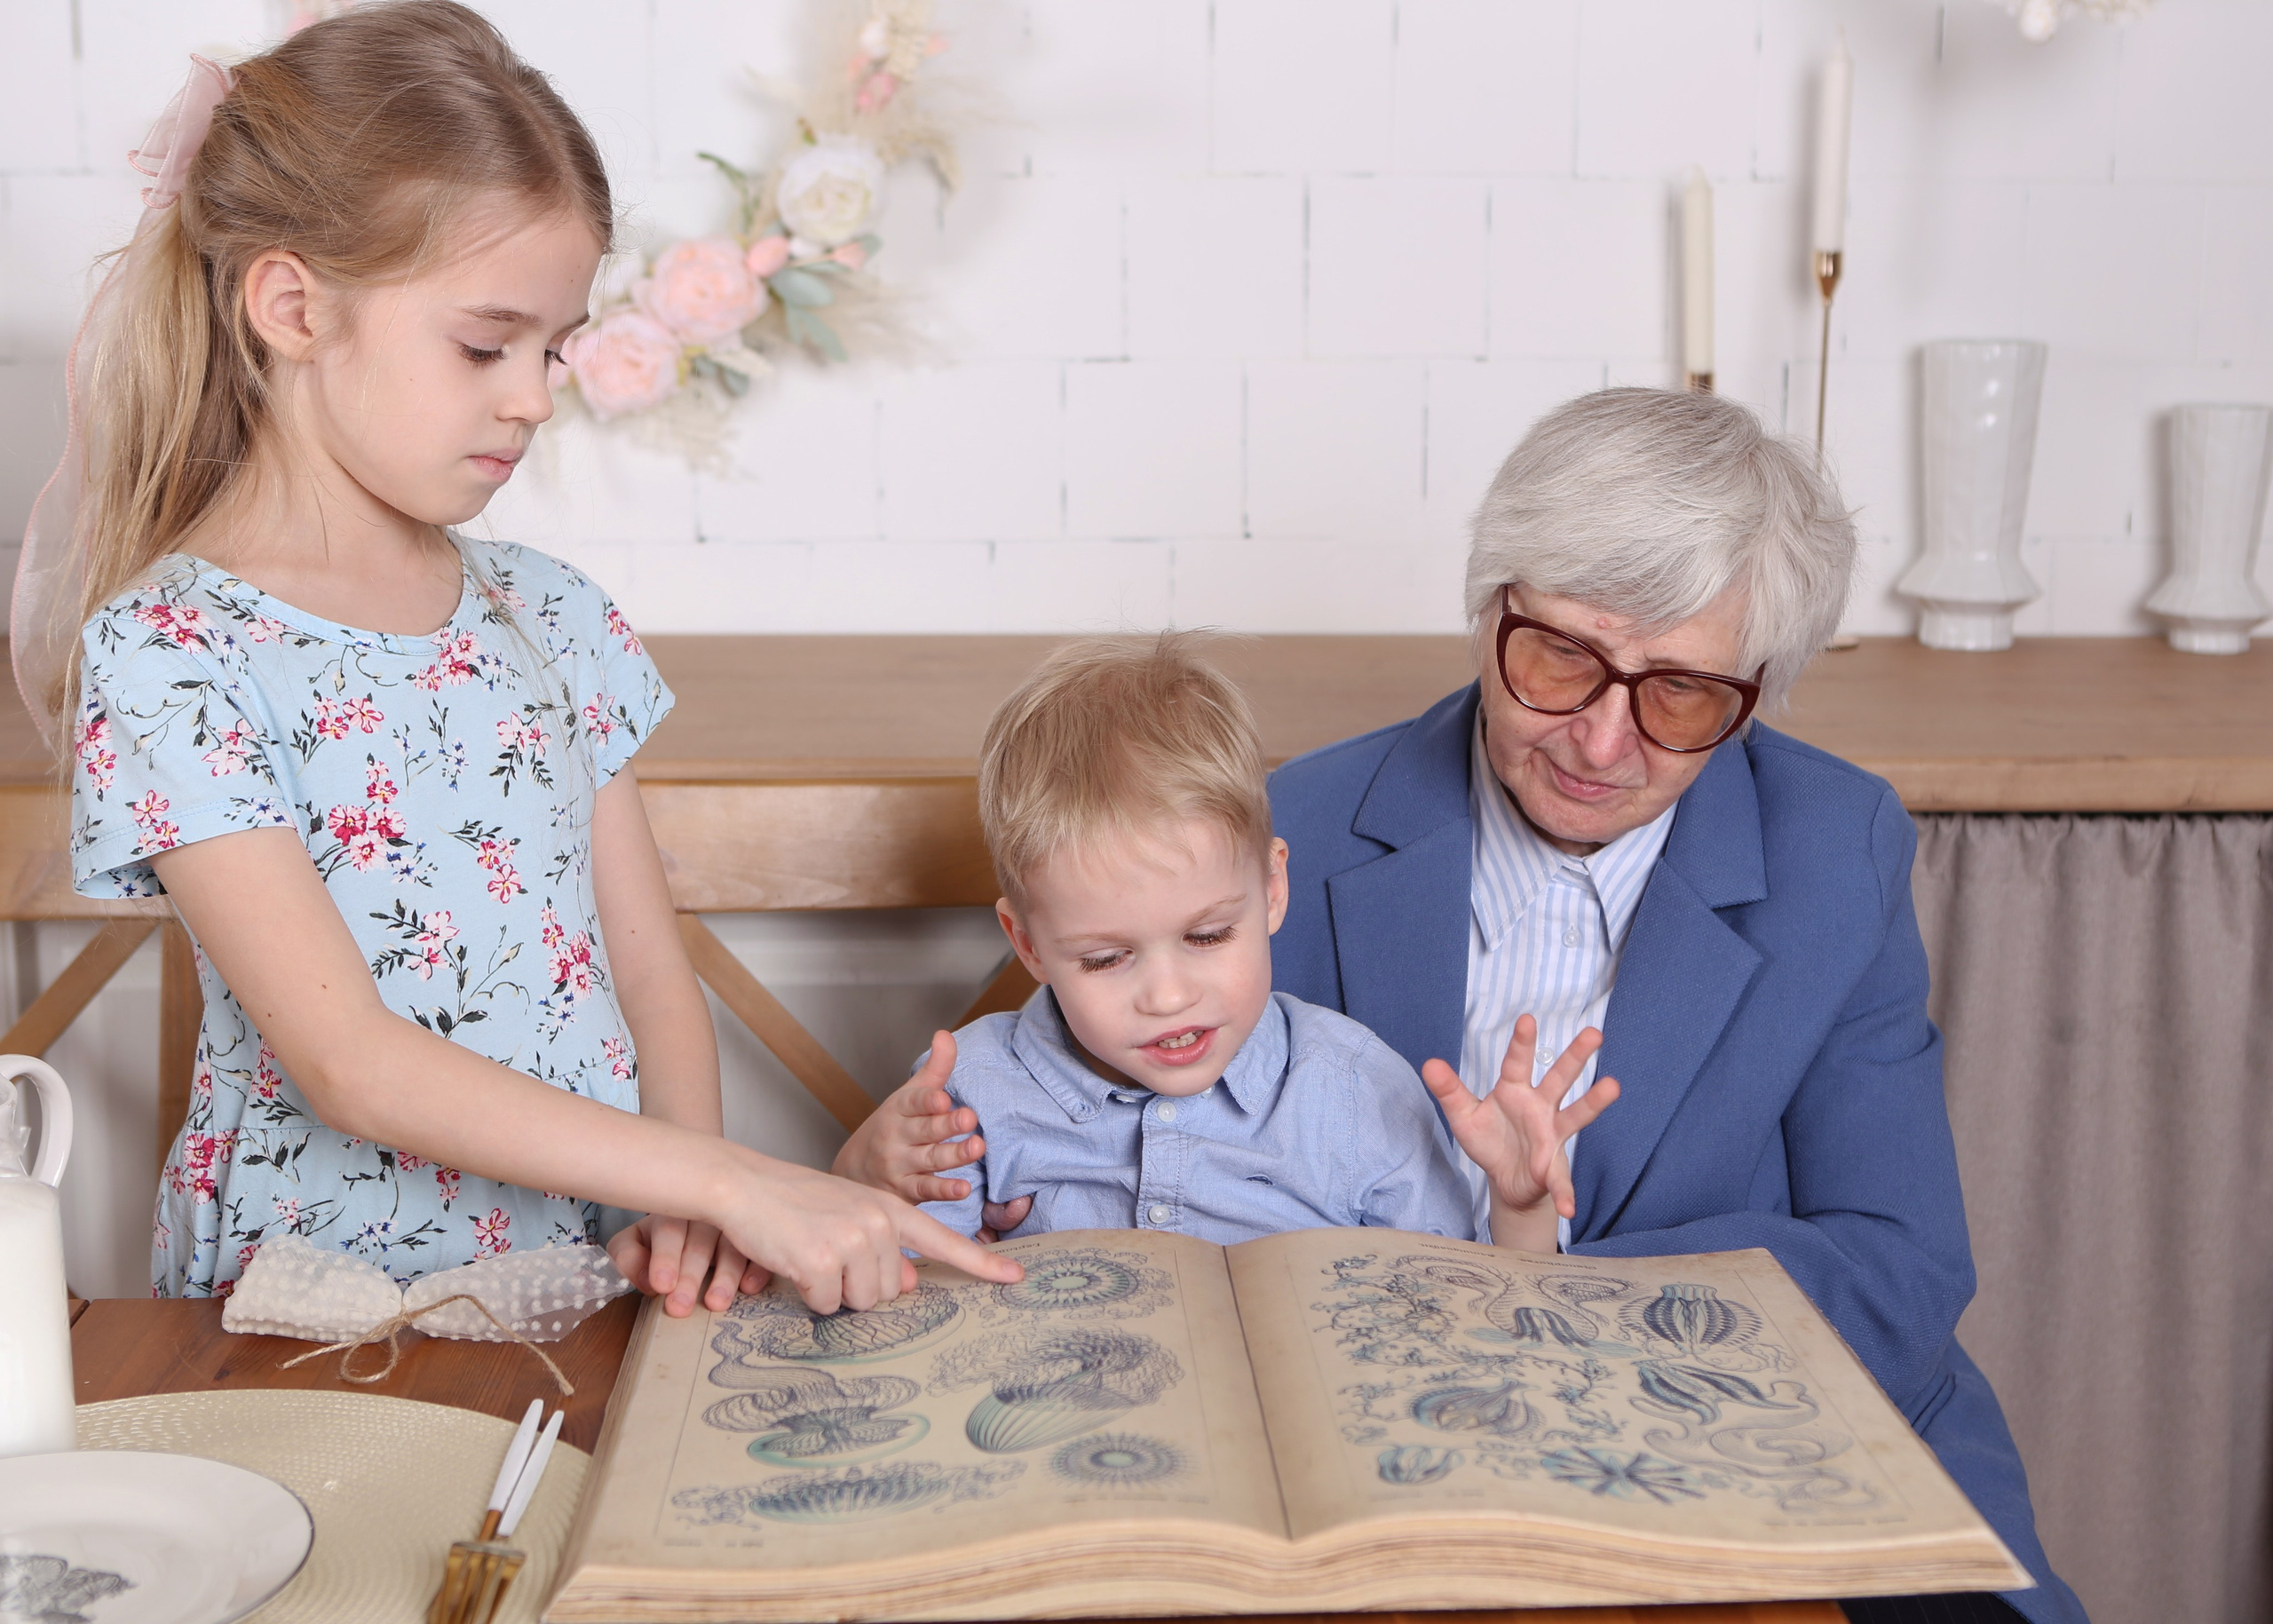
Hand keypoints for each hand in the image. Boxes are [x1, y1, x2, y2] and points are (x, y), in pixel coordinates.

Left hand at [607, 1214, 768, 1316]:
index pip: (669, 1229)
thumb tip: (644, 1278)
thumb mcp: (637, 1243)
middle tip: (680, 1307)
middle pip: (700, 1240)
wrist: (697, 1225)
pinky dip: (756, 1268)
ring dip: (724, 1275)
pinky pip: (761, 1249)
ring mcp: (735, 1222)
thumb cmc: (664, 1243)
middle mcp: (706, 1211)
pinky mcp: (759, 1234)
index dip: (664, 1258)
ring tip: (714, 1303)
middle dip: (689, 1276)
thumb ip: (629, 1257)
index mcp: (673, 1210)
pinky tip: (749, 1286)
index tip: (661, 1286)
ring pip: (732, 1244)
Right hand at [715, 1151, 1021, 1313]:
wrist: (743, 1184)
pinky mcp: (821, 1260)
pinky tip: (793, 1260)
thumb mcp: (848, 1214)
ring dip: (834, 1291)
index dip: (983, 1263)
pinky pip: (825, 1304)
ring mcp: (852, 1240)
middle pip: (891, 1291)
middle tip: (827, 1253)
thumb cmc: (794, 1202)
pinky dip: (807, 1293)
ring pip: (862, 1302)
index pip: (945, 1241)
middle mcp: (879, 1222)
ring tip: (811, 1254)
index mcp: (890, 1208)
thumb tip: (911, 1282)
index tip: (1018, 1277)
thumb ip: (884, 1245)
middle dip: (859, 1286)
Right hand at [829, 1030, 987, 1202]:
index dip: (927, 1101)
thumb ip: (934, 1069)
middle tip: (970, 1118)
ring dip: (954, 1155)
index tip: (943, 1099)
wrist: (852, 1172)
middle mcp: (896, 1137)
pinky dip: (944, 1190)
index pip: (912, 1103)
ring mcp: (899, 1165)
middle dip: (946, 1124)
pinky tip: (963, 1188)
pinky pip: (926, 1190)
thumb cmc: (891, 1128)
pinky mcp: (905, 1191)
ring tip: (977, 1147)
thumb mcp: (908, 1096)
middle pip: (924, 1131)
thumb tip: (946, 1034)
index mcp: (898, 1110)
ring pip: (929, 1160)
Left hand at [1422, 1015, 1619, 1223]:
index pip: (1517, 1063)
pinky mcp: (1552, 1168)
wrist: (1505, 1178)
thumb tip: (1429, 1063)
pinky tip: (1568, 1208)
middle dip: (1575, 1056)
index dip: (1521, 1043)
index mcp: (1514, 1091)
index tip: (1527, 1019)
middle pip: (1560, 1078)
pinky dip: (1565, 1194)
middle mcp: (1539, 1107)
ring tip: (1613, 1086)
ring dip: (1594, 1101)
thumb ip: (1449, 1091)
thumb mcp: (1464, 1115)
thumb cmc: (1489, 1138)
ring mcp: (1551, 1135)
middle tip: (1594, 1033)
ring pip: (1576, 1114)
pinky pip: (1560, 1182)